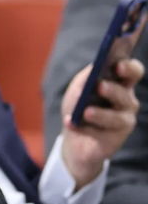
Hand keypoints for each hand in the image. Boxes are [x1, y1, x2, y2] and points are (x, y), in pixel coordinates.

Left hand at [61, 60, 142, 189]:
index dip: (129, 68)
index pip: (134, 72)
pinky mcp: (116, 138)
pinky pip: (101, 132)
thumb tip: (93, 72)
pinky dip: (83, 127)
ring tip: (85, 112)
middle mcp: (127, 101)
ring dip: (100, 114)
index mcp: (120, 83)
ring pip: (117, 117)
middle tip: (100, 86)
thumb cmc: (79, 104)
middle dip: (113, 90)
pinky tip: (70, 122)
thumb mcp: (79, 87)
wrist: (74, 136)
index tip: (118, 65)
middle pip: (125, 94)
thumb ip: (86, 77)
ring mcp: (124, 120)